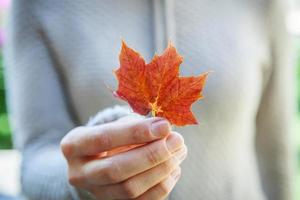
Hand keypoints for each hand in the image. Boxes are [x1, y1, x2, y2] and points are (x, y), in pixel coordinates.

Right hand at [61, 117, 186, 199]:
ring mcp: (96, 193)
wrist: (100, 160)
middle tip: (176, 140)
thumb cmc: (112, 137)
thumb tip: (165, 131)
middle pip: (116, 170)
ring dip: (161, 169)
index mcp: (74, 145)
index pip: (103, 138)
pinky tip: (174, 168)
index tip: (164, 126)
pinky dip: (163, 185)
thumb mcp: (116, 124)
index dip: (136, 133)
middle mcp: (79, 173)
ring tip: (180, 151)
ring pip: (130, 189)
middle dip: (151, 155)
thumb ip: (136, 125)